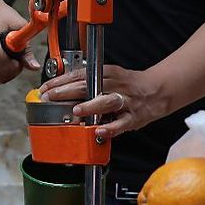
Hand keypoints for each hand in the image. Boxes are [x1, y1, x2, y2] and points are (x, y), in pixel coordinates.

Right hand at [0, 2, 39, 85]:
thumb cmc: (0, 16)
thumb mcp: (18, 26)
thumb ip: (26, 49)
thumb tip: (35, 67)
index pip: (5, 66)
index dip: (17, 65)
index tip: (19, 57)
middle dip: (11, 70)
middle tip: (14, 57)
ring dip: (3, 74)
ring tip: (5, 59)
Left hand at [38, 65, 167, 139]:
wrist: (158, 90)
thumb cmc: (129, 85)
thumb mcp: (110, 77)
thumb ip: (89, 82)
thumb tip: (62, 90)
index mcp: (107, 73)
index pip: (80, 75)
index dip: (61, 81)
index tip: (45, 88)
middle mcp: (115, 85)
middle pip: (88, 86)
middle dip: (67, 92)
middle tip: (50, 97)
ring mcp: (125, 101)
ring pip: (106, 102)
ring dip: (90, 106)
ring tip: (76, 110)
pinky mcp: (133, 117)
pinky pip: (121, 123)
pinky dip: (111, 128)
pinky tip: (99, 131)